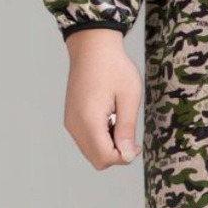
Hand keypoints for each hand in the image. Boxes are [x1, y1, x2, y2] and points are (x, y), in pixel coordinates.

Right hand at [62, 29, 142, 168]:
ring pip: (91, 152)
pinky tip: (110, 119)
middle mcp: (75, 125)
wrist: (92, 47)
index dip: (124, 156)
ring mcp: (71, 122)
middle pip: (97, 160)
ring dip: (109, 146)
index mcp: (89, 120)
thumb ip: (127, 129)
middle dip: (117, 154)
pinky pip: (86, 140)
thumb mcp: (129, 97)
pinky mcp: (71, 118)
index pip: (105, 157)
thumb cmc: (114, 67)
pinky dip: (100, 138)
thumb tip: (127, 156)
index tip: (136, 143)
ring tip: (119, 121)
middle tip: (130, 134)